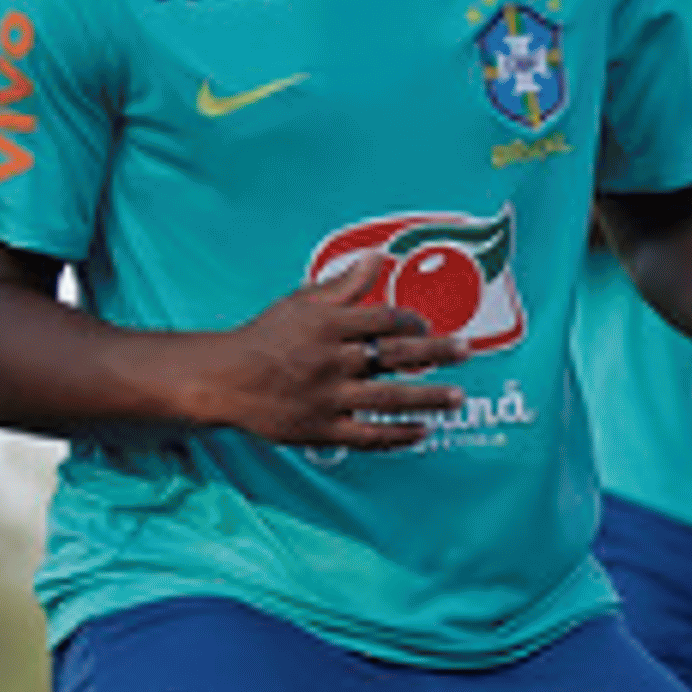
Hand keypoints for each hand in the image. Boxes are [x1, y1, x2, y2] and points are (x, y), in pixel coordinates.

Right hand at [205, 251, 464, 450]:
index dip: (411, 321)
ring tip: (457, 397)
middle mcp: (331, 361)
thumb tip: (379, 256)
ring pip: (388, 398)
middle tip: (465, 352)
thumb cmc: (267, 337)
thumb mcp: (303, 302)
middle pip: (394, 356)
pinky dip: (398, 435)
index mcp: (327, 325)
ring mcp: (327, 398)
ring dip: (428, 399)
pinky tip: (423, 431)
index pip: (382, 319)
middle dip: (436, 353)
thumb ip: (345, 283)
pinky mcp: (322, 429)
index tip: (428, 325)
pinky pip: (368, 435)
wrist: (226, 379)